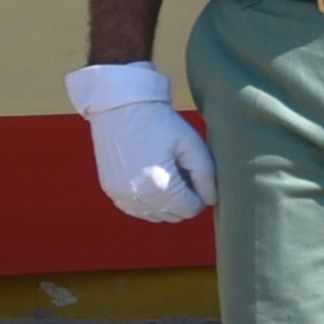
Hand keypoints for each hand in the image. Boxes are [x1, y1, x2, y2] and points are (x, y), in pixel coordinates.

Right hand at [65, 61, 215, 222]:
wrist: (120, 108)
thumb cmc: (159, 123)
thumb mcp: (192, 145)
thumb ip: (206, 175)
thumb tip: (212, 200)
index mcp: (160, 187)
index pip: (191, 209)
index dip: (200, 195)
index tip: (198, 177)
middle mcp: (138, 198)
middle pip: (174, 215)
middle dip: (185, 200)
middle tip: (184, 173)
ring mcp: (121, 196)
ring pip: (155, 216)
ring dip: (167, 203)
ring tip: (168, 174)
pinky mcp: (111, 191)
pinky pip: (137, 210)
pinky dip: (148, 202)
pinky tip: (152, 179)